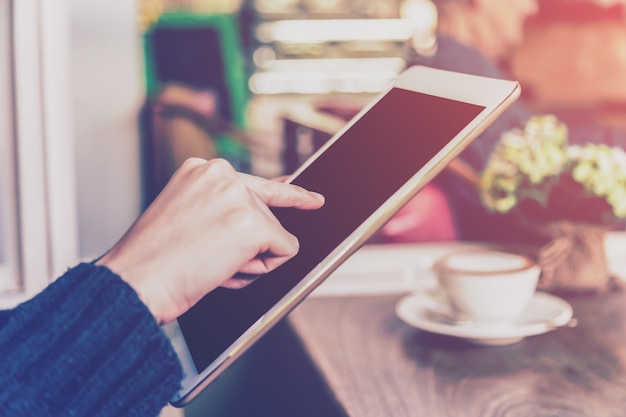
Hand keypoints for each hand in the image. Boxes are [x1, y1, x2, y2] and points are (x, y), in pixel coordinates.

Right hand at [97, 158, 323, 323]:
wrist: (135, 281)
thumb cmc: (153, 259)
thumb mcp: (186, 216)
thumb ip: (225, 206)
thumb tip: (269, 208)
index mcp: (202, 170)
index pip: (257, 183)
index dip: (287, 194)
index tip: (313, 198)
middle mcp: (223, 175)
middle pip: (266, 217)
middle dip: (248, 245)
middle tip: (208, 257)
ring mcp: (239, 198)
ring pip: (275, 235)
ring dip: (250, 259)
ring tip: (209, 264)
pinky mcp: (253, 224)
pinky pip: (286, 250)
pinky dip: (266, 268)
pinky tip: (227, 269)